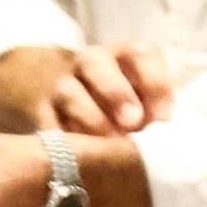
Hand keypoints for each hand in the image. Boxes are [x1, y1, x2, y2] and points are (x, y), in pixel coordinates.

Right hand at [52, 41, 173, 135]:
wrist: (69, 92)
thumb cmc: (121, 100)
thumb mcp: (142, 94)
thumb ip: (153, 105)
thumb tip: (158, 125)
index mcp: (123, 54)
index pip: (140, 54)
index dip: (155, 82)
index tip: (164, 117)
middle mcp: (89, 62)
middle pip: (96, 64)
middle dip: (116, 93)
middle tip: (133, 123)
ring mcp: (61, 84)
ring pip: (69, 94)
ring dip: (91, 118)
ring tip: (109, 141)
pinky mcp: (42, 109)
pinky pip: (49, 121)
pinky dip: (65, 136)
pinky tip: (82, 152)